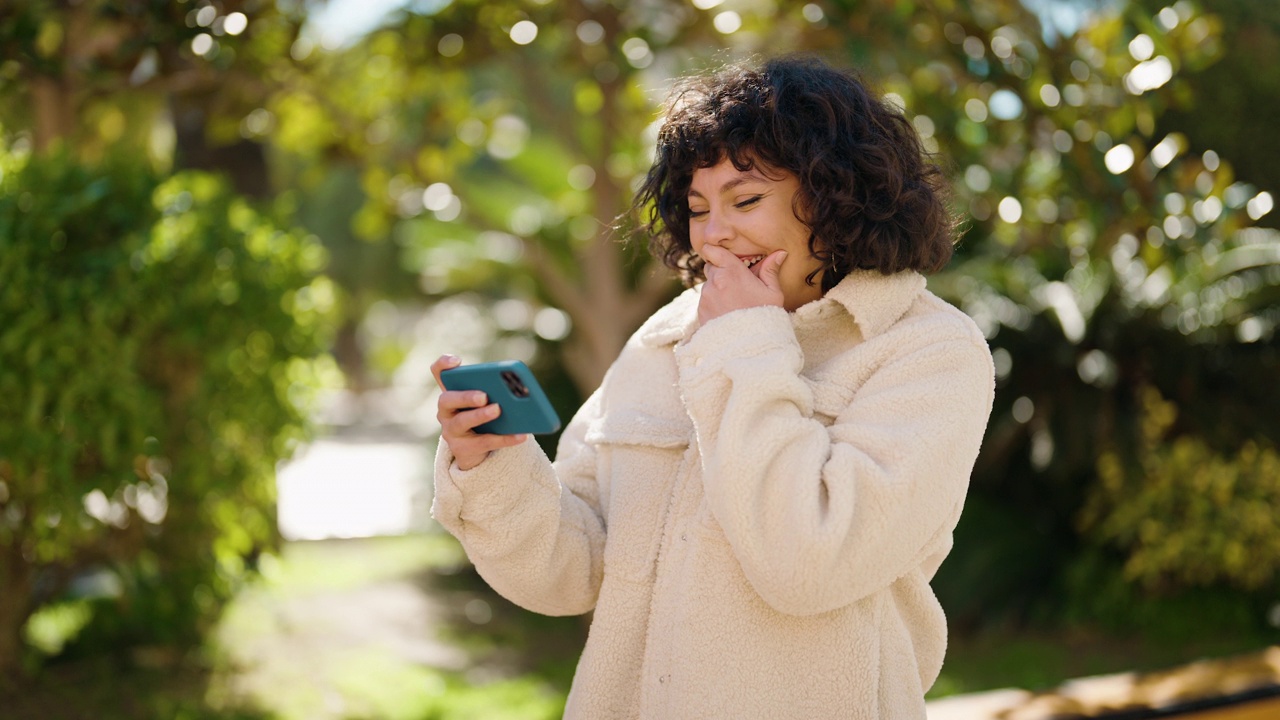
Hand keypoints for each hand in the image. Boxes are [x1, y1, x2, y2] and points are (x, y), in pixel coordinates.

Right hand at [432, 355, 527, 470]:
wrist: (475, 451)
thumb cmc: (482, 418)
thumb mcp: (485, 403)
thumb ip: (495, 392)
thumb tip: (518, 390)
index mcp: (451, 392)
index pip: (439, 373)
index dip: (443, 365)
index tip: (458, 361)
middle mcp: (445, 410)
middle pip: (447, 399)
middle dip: (465, 396)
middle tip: (484, 396)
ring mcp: (451, 430)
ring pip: (462, 421)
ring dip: (480, 415)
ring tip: (498, 410)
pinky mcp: (462, 449)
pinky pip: (484, 442)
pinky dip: (504, 438)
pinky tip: (520, 435)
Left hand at [696, 244, 787, 325]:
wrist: (749, 347)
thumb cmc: (765, 317)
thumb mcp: (773, 293)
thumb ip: (770, 270)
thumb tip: (780, 253)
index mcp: (732, 271)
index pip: (713, 250)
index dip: (717, 253)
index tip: (725, 259)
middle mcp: (714, 281)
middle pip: (711, 267)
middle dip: (721, 272)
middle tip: (736, 285)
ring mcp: (706, 297)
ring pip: (708, 285)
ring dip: (717, 289)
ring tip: (734, 304)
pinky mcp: (701, 311)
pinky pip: (705, 301)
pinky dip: (713, 304)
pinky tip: (727, 314)